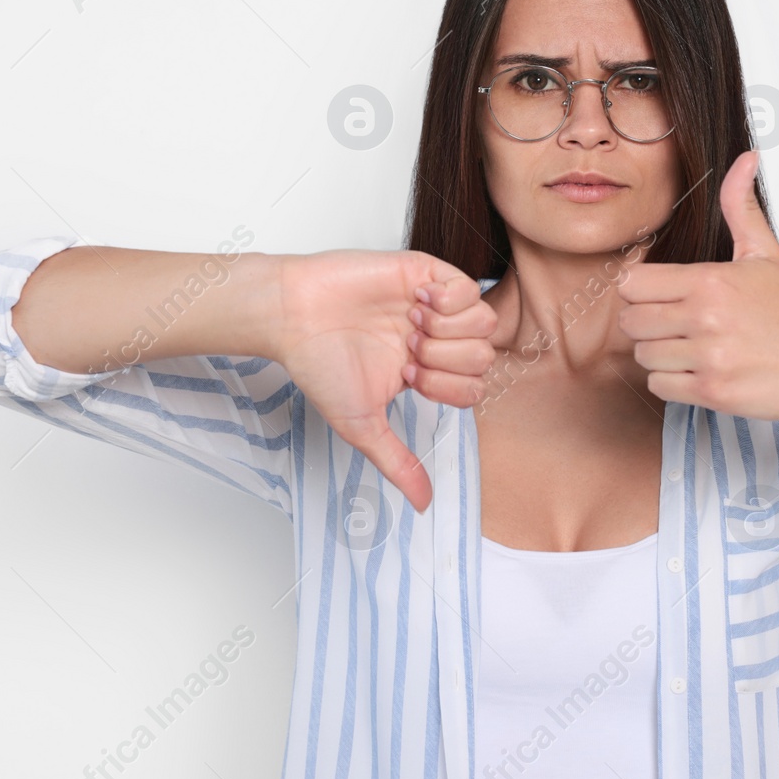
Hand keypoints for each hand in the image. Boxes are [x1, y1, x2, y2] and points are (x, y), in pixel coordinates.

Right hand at [275, 250, 496, 512]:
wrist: (293, 315)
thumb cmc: (319, 365)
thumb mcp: (362, 425)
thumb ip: (398, 462)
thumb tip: (423, 506)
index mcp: (425, 371)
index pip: (473, 387)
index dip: (447, 387)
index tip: (409, 376)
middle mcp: (435, 338)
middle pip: (485, 356)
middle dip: (448, 360)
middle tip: (409, 351)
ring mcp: (434, 304)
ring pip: (484, 322)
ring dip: (449, 330)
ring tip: (412, 324)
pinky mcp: (426, 272)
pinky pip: (470, 287)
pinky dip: (449, 300)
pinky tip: (417, 301)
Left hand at [617, 149, 778, 425]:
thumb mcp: (768, 253)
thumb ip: (741, 207)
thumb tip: (746, 158)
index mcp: (712, 281)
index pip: (633, 284)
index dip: (641, 291)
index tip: (660, 296)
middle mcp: (706, 318)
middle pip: (631, 321)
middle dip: (647, 323)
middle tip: (675, 324)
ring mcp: (710, 357)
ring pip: (643, 356)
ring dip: (660, 354)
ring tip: (690, 348)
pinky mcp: (714, 392)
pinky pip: (659, 386)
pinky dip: (672, 381)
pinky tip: (698, 370)